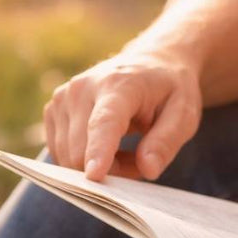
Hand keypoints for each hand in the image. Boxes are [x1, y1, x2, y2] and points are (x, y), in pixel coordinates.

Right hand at [42, 48, 202, 181]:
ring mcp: (62, 98)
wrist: (152, 61)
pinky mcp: (53, 110)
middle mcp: (82, 89)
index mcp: (119, 85)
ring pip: (68, 157)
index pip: (104, 123)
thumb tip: (148, 170)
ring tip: (131, 148)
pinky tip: (111, 145)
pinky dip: (86, 159)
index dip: (99, 151)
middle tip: (144, 159)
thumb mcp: (185, 113)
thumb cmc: (171, 90)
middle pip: (80, 150)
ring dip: (100, 166)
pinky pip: (61, 153)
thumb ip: (167, 141)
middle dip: (111, 170)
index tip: (95, 176)